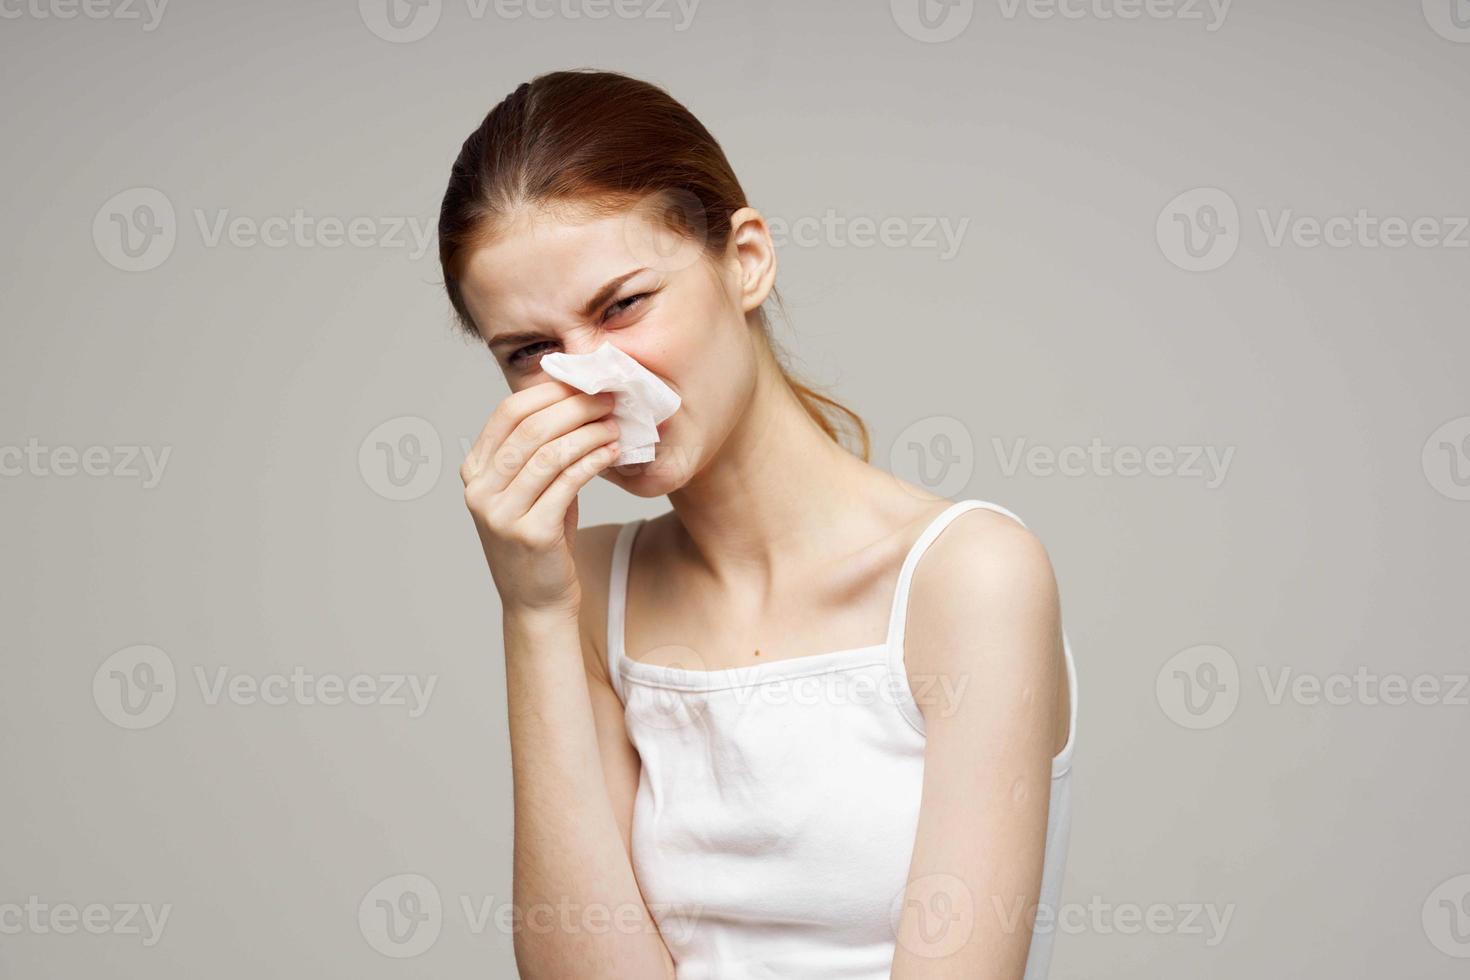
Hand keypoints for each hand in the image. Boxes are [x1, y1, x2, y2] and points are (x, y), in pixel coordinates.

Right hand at [460, 381, 620, 616]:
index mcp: (474, 472)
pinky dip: (593, 460)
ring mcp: (500, 514)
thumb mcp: (530, 490)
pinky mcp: (530, 533)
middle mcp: (479, 491)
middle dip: (573, 407)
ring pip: (549, 453)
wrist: (537, 602)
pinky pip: (567, 482)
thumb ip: (538, 450)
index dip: (547, 392)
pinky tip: (613, 452)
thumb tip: (575, 397)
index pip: (507, 414)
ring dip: (588, 432)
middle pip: (530, 429)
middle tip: (608, 398)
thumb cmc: (542, 538)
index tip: (583, 382)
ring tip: (615, 423)